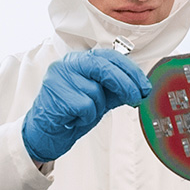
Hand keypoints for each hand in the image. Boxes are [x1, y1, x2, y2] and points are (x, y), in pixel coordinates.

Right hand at [23, 49, 151, 163]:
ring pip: (95, 90)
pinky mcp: (56, 92)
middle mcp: (68, 63)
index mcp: (80, 60)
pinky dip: (86, 117)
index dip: (130, 70)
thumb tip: (140, 88)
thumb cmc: (71, 113)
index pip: (109, 56)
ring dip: (97, 108)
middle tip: (136, 98)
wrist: (45, 133)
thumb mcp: (99, 98)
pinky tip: (75, 118)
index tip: (143, 86)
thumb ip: (116, 89)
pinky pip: (85, 105)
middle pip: (104, 67)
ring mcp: (60, 76)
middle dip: (125, 84)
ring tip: (83, 113)